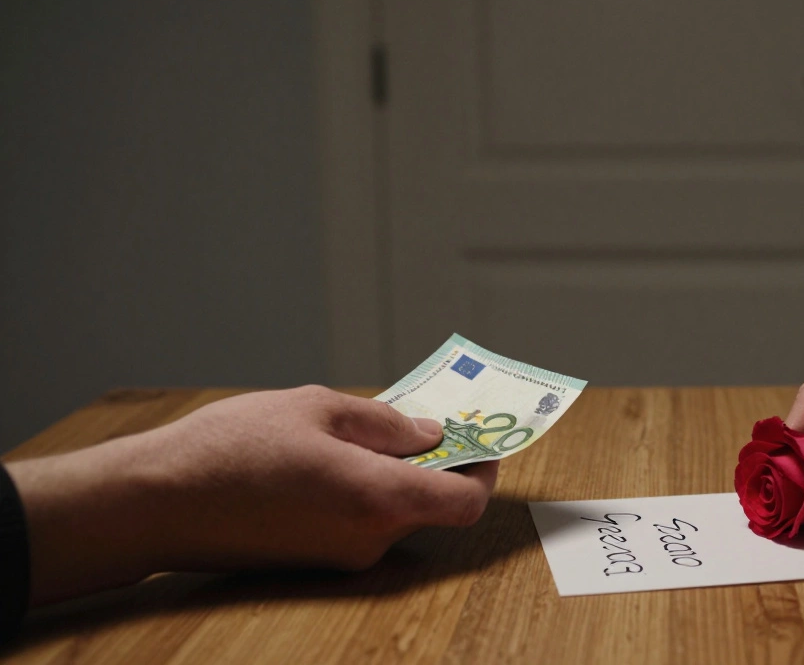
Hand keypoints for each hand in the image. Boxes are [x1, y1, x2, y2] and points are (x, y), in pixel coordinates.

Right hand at [9, 385, 497, 605]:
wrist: (154, 502)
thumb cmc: (231, 448)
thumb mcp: (316, 407)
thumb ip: (383, 422)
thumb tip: (428, 435)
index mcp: (379, 500)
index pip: (465, 502)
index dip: (483, 470)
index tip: (481, 440)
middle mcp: (368, 540)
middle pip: (432, 506)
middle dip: (439, 464)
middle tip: (430, 422)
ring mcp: (341, 557)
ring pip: (395, 513)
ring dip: (398, 475)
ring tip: (373, 428)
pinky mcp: (314, 561)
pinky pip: (362, 523)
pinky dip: (367, 490)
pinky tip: (337, 455)